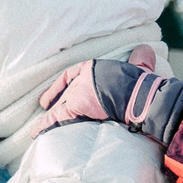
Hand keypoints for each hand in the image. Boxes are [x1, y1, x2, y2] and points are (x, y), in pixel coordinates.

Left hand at [34, 58, 182, 144]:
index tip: (58, 92)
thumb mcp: (141, 69)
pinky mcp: (75, 107)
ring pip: (59, 106)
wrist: (138, 95)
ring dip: (49, 118)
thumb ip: (141, 61)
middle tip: (45, 106)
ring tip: (36, 129)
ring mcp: (78, 92)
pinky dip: (46, 125)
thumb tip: (145, 49)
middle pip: (66, 92)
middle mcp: (83, 79)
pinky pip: (56, 118)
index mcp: (95, 68)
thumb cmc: (142, 85)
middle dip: (56, 101)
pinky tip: (37, 133)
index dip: (63, 84)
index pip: (72, 74)